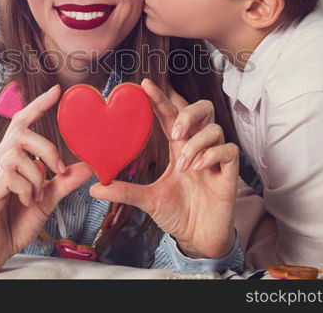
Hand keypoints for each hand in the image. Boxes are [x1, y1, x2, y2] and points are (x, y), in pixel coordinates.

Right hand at [0, 85, 92, 277]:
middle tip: (58, 167)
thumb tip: (88, 166)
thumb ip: (64, 182)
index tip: (57, 91)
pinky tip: (27, 202)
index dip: (37, 106)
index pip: (21, 123)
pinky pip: (8, 177)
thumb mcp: (46, 200)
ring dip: (36, 175)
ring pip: (15, 155)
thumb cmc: (14, 222)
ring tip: (37, 195)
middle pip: (20, 133)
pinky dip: (26, 189)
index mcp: (9, 159)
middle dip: (46, 146)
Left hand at [90, 78, 237, 258]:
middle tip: (175, 132)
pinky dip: (212, 155)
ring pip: (215, 129)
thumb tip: (94, 187)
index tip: (145, 84)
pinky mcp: (229, 173)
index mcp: (179, 148)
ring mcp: (215, 159)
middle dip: (189, 113)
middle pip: (203, 109)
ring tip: (184, 165)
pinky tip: (200, 168)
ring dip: (196, 143)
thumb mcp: (148, 200)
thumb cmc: (178, 214)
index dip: (160, 98)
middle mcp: (198, 148)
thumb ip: (124, 191)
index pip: (171, 115)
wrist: (198, 238)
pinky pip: (228, 150)